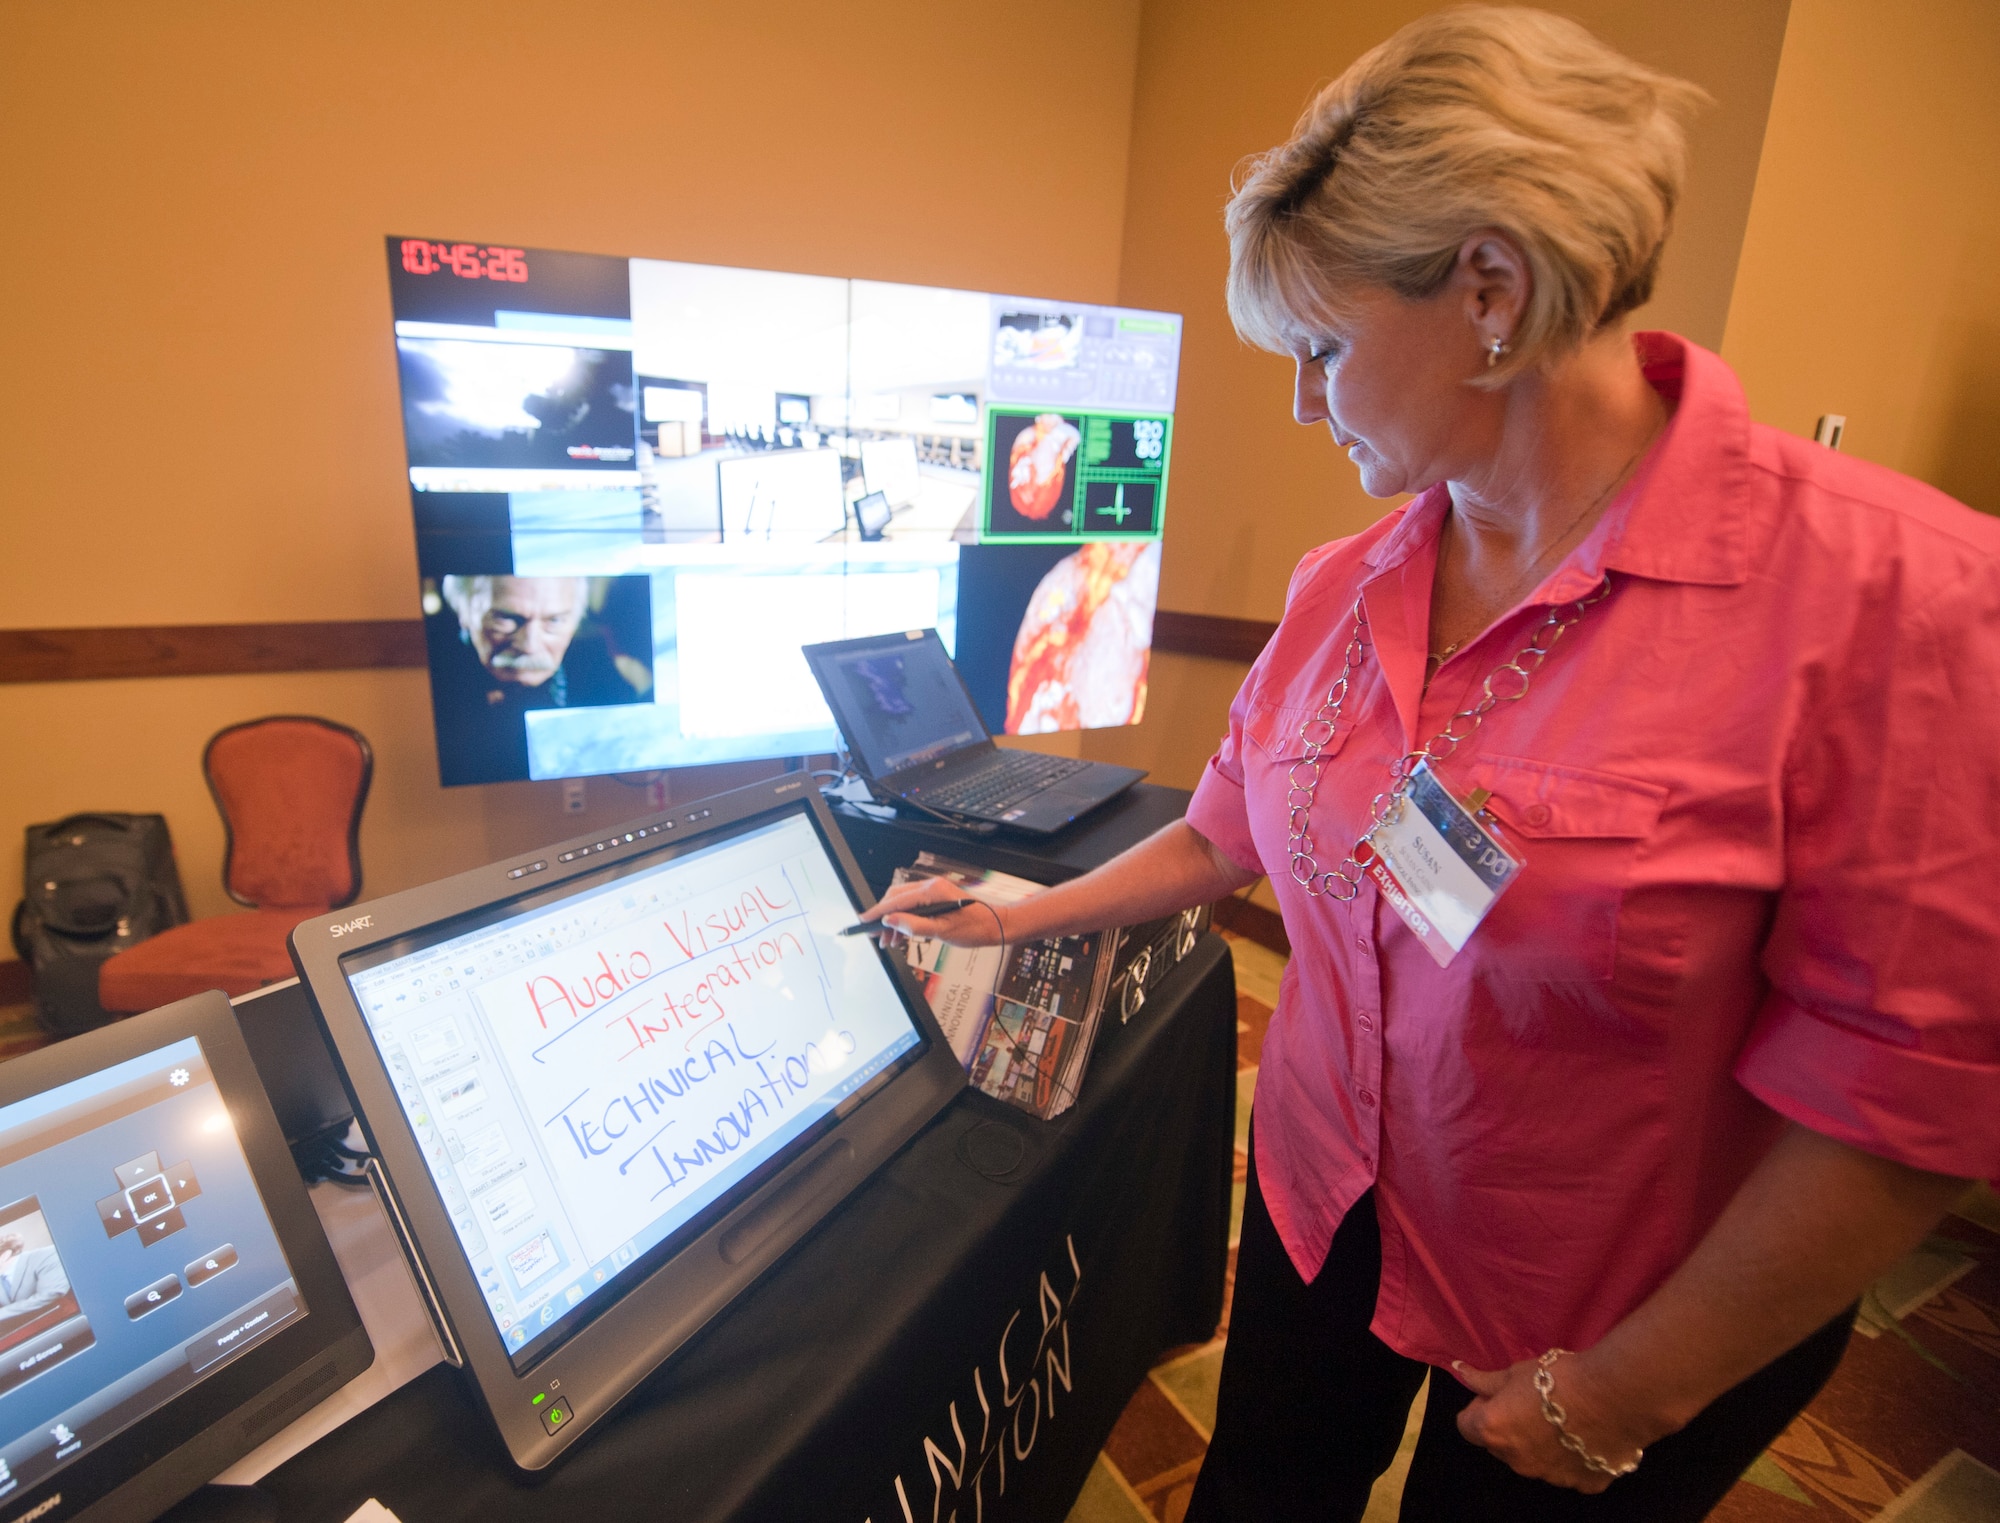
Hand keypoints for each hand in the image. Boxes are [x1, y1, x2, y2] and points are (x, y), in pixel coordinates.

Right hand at [862, 877, 1008, 945]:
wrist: (996, 926)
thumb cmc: (975, 928)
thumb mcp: (942, 931)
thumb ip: (914, 926)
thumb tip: (891, 921)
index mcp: (932, 891)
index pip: (897, 900)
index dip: (878, 911)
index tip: (864, 920)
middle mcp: (931, 886)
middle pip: (896, 898)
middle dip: (885, 918)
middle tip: (878, 937)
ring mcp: (933, 891)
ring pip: (903, 903)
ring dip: (895, 921)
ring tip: (891, 941)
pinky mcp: (936, 898)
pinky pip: (913, 906)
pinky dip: (905, 920)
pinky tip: (903, 935)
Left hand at [1451, 1350, 1655, 1494]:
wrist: (1615, 1396)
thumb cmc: (1559, 1378)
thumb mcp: (1516, 1371)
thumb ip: (1485, 1380)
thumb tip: (1459, 1372)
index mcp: (1495, 1431)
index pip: (1467, 1425)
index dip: (1480, 1407)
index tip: (1500, 1394)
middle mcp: (1518, 1462)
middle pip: (1500, 1445)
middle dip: (1509, 1426)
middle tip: (1533, 1402)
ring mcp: (1551, 1478)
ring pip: (1534, 1460)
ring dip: (1539, 1443)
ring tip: (1565, 1417)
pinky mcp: (1583, 1484)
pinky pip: (1569, 1471)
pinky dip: (1572, 1456)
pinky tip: (1586, 1434)